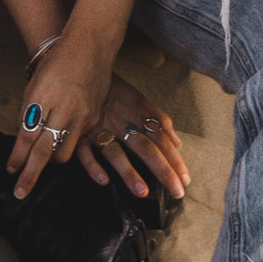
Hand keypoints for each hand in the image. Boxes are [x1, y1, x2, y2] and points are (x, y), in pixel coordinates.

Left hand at [6, 36, 111, 198]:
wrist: (90, 47)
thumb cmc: (57, 62)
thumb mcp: (34, 84)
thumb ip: (28, 112)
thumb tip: (22, 139)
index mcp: (43, 98)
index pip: (27, 136)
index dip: (18, 157)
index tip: (11, 171)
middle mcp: (64, 109)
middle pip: (45, 151)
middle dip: (31, 174)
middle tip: (20, 191)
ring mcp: (82, 115)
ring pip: (64, 153)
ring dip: (51, 161)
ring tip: (40, 163)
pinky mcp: (94, 118)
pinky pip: (78, 141)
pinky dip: (66, 145)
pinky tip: (60, 143)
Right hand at [78, 77, 188, 207]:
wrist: (79, 69)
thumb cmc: (111, 88)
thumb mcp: (137, 97)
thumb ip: (158, 119)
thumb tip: (177, 143)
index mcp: (137, 112)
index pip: (160, 138)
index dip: (174, 159)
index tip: (185, 179)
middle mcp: (121, 122)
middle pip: (145, 148)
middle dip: (162, 170)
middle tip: (176, 192)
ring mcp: (99, 129)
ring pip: (115, 152)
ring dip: (129, 172)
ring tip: (142, 192)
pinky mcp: (78, 134)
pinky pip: (83, 151)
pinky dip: (93, 165)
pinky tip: (104, 180)